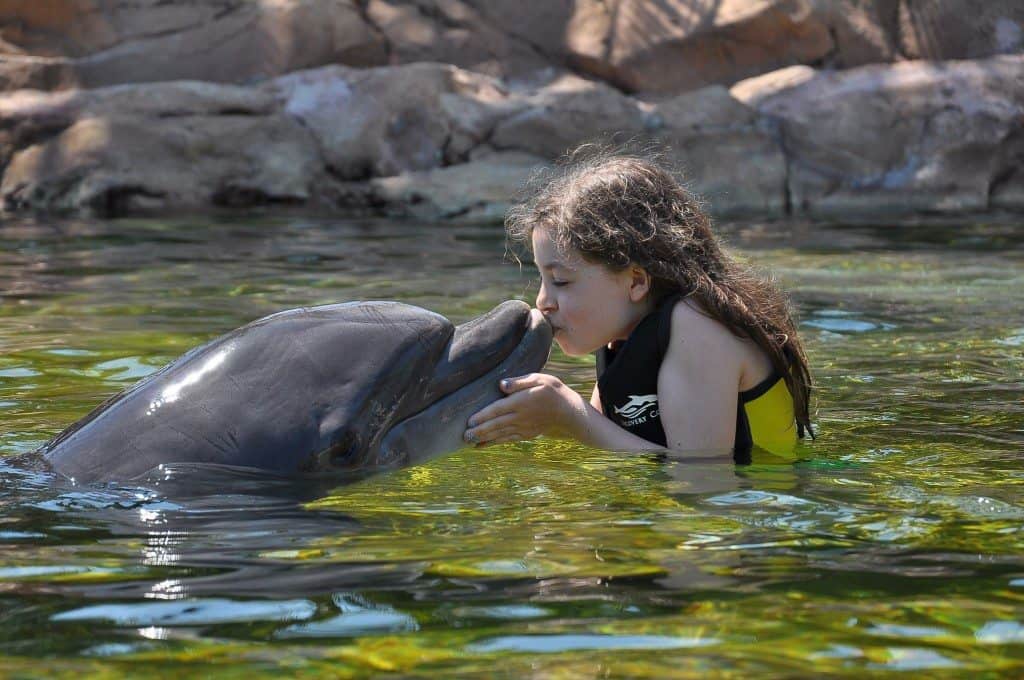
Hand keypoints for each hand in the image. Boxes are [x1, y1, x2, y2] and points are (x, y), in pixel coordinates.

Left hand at [463, 373, 585, 445]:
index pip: (498, 409)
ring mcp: (523, 428)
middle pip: (496, 424)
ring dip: (483, 438)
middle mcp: (520, 417)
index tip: (469, 421)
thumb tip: (501, 384)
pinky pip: (507, 439)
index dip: (483, 416)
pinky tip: (482, 445)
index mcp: (521, 402)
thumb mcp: (539, 379)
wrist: (568, 412)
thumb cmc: (552, 391)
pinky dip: (494, 443)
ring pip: (499, 434)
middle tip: (463, 435)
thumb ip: (519, 382)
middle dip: (479, 431)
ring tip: (468, 442)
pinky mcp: (526, 434)